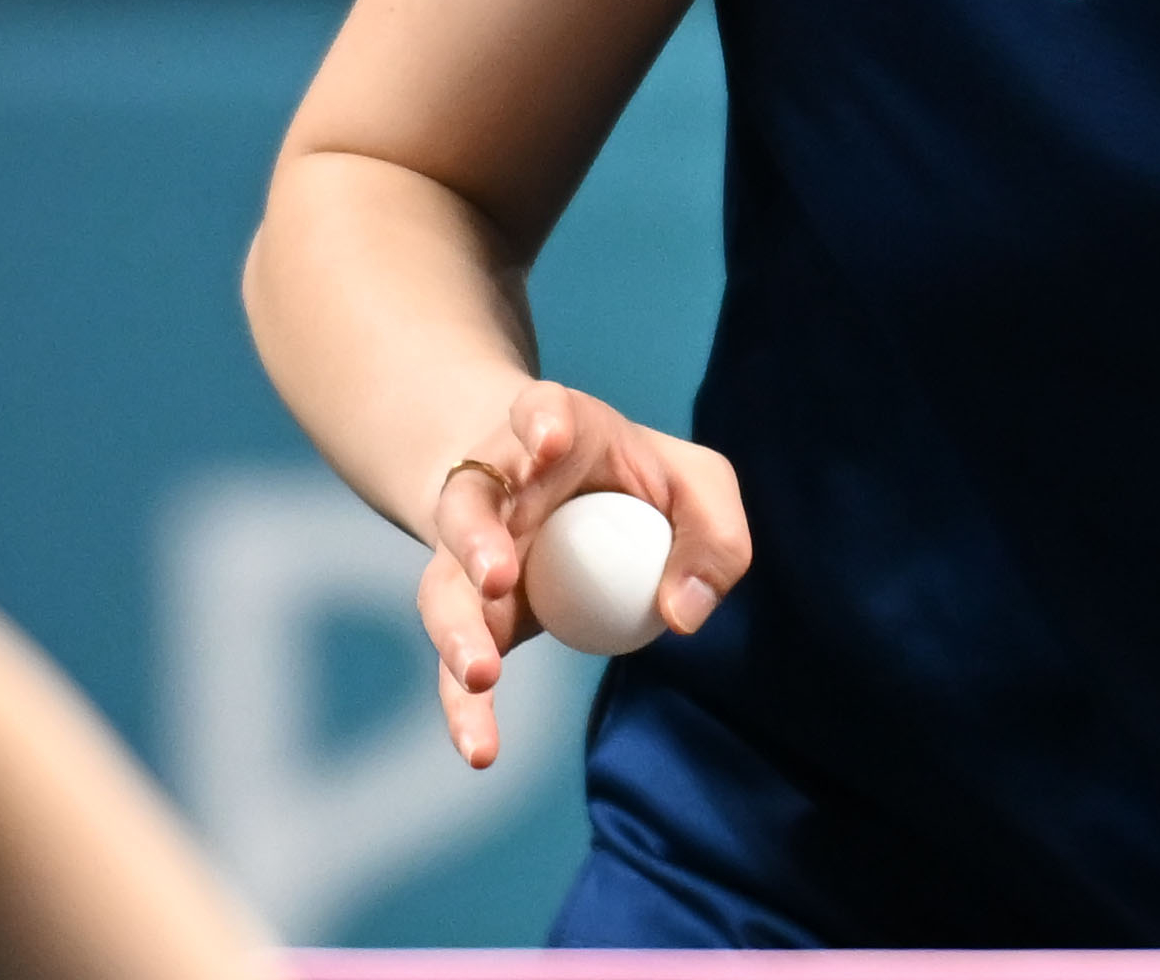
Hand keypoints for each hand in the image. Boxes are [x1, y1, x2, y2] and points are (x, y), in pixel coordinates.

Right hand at [417, 379, 749, 768]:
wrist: (557, 488)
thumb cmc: (633, 480)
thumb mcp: (694, 486)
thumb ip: (714, 534)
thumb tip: (682, 614)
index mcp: (556, 429)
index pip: (539, 411)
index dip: (539, 421)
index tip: (549, 442)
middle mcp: (497, 487)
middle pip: (468, 505)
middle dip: (476, 538)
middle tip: (498, 574)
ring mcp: (469, 550)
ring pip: (445, 585)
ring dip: (458, 626)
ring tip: (483, 671)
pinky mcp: (468, 609)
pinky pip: (455, 659)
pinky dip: (463, 706)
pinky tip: (480, 748)